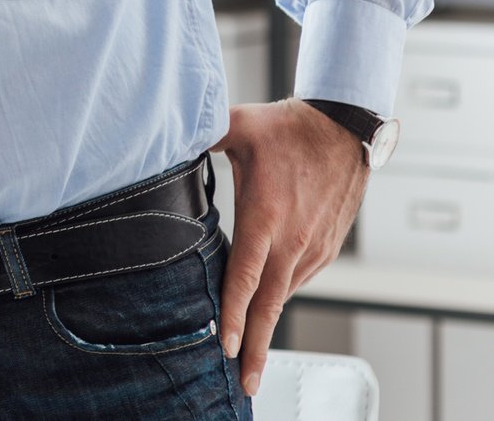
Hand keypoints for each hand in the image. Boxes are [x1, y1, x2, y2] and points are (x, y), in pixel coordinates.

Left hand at [211, 100, 369, 398]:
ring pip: (284, 294)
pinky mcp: (325, 246)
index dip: (235, 315)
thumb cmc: (288, 128)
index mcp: (266, 218)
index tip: (227, 347)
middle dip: (256, 347)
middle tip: (246, 382)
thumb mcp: (237, 126)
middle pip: (270, 305)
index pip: (246, 277)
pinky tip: (265, 308)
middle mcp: (292, 241)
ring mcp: (313, 247)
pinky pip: (298, 279)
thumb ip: (199, 134)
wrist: (346, 128)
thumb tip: (164, 133)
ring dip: (267, 325)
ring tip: (249, 355)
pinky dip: (280, 298)